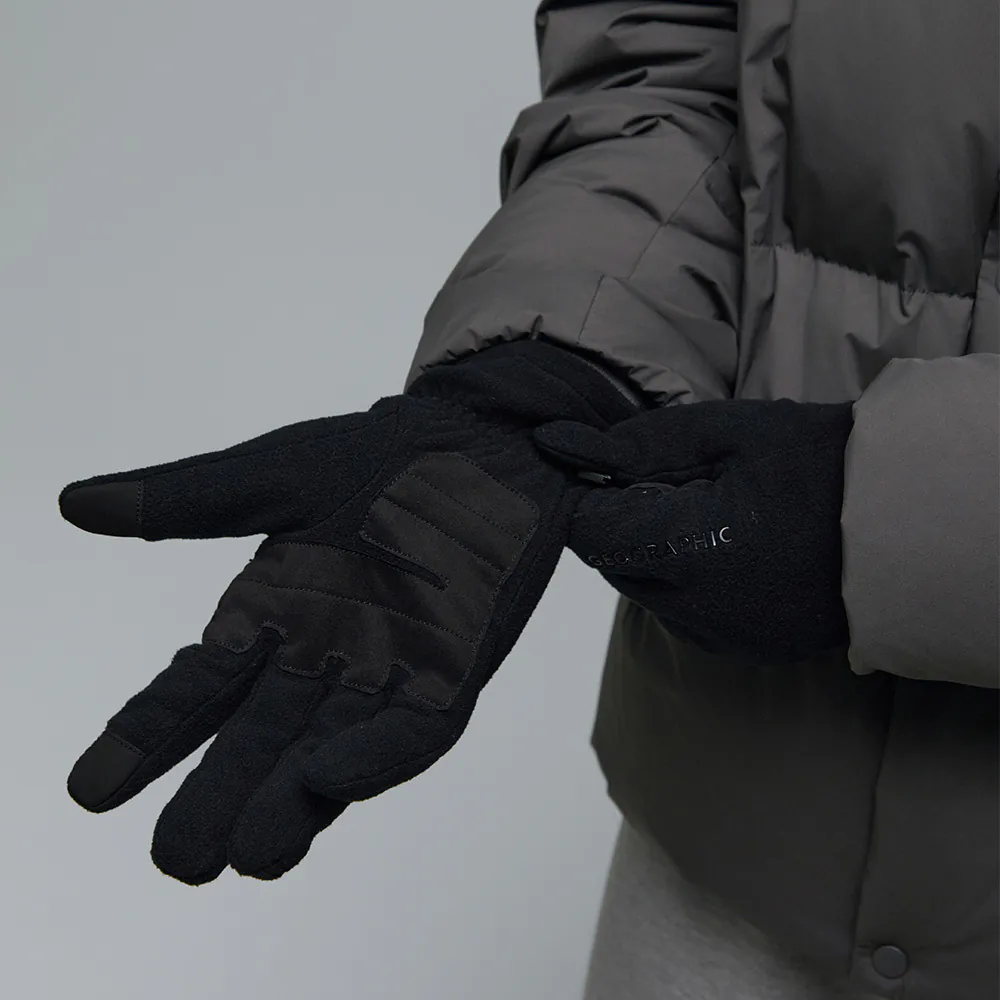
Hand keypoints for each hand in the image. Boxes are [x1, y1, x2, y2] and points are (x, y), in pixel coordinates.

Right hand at [60, 340, 637, 882]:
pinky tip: (337, 779)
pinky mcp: (455, 668)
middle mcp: (324, 653)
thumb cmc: (382, 454)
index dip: (149, 737)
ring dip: (294, 799)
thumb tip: (74, 504)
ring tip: (248, 855)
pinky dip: (381, 754)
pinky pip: (417, 727)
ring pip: (333, 748)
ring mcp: (390, 667)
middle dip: (219, 795)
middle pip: (261, 738)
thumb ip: (190, 499)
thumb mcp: (278, 475)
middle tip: (176, 859)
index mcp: (272, 610)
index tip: (90, 790)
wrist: (484, 439)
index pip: (200, 687)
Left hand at [534, 398, 855, 663]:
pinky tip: (732, 547)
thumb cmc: (821, 464)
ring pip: (644, 589)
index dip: (591, 492)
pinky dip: (686, 579)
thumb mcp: (727, 432)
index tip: (619, 465)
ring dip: (654, 550)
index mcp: (689, 552)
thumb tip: (556, 446)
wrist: (908, 523)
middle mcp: (694, 611)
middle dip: (626, 519)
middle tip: (679, 481)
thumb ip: (637, 443)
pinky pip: (682, 612)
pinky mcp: (742, 649)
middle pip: (611, 562)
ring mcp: (720, 637)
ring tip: (714, 512)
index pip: (588, 531)